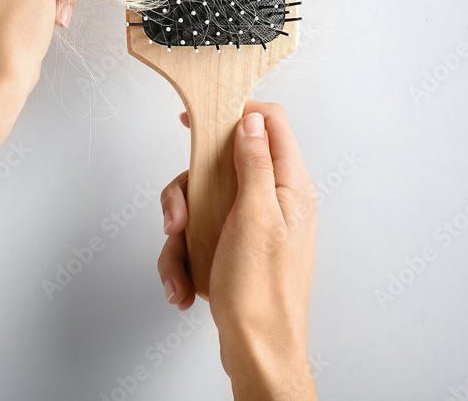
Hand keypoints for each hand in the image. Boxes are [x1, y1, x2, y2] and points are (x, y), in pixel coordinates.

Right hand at [157, 102, 317, 398]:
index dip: (232, 115)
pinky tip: (183, 286)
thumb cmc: (262, 292)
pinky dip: (183, 259)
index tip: (195, 122)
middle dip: (188, 194)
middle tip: (177, 220)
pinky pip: (197, 237)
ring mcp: (251, 226)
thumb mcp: (256, 217)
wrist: (258, 351)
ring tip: (178, 266)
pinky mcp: (232, 249)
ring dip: (180, 236)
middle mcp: (272, 202)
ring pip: (200, 204)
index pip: (268, 126)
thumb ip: (254, 164)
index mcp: (290, 187)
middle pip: (219, 167)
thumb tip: (250, 122)